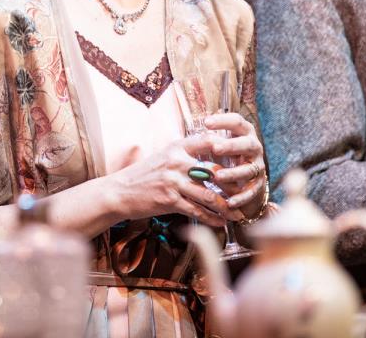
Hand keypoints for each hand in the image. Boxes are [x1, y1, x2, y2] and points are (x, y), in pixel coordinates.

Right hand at [105, 132, 242, 227]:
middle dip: (232, 185)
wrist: (120, 191)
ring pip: (209, 195)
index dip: (227, 149)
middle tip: (245, 192)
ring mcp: (173, 181)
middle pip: (214, 172)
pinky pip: (197, 211)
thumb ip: (185, 154)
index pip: (208, 142)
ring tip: (237, 213)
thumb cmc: (144, 174)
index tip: (240, 159)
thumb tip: (210, 158)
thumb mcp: (164, 156)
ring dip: (226, 206)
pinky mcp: (170, 200)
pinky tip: (220, 223)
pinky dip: (211, 219)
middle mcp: (177, 161)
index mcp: (177, 146)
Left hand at [205, 112, 268, 214]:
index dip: (223, 121)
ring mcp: (257, 167)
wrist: (245, 183)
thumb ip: (210, 139)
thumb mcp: (220, 145)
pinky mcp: (257, 186)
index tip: (206, 122)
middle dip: (231, 146)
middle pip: (247, 144)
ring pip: (248, 170)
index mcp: (244, 134)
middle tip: (214, 148)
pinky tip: (229, 202)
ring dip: (233, 173)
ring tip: (217, 176)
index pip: (237, 122)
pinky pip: (251, 192)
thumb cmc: (227, 158)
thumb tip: (189, 133)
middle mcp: (254, 148)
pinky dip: (240, 197)